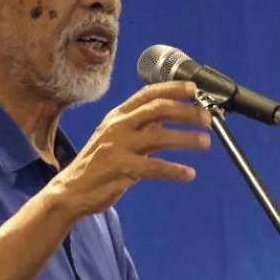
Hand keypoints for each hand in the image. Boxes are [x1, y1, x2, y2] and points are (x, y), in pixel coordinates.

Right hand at [49, 81, 210, 217]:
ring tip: (204, 142)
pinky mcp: (121, 169)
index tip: (194, 90)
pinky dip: (174, 170)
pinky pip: (154, 167)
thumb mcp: (116, 137)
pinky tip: (188, 174)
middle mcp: (117, 126)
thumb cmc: (98, 164)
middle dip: (186, 112)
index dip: (173, 89)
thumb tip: (172, 116)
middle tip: (207, 119)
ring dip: (186, 138)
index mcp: (118, 116)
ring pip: (159, 136)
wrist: (72, 190)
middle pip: (157, 109)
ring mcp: (118, 147)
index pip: (148, 93)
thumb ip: (142, 127)